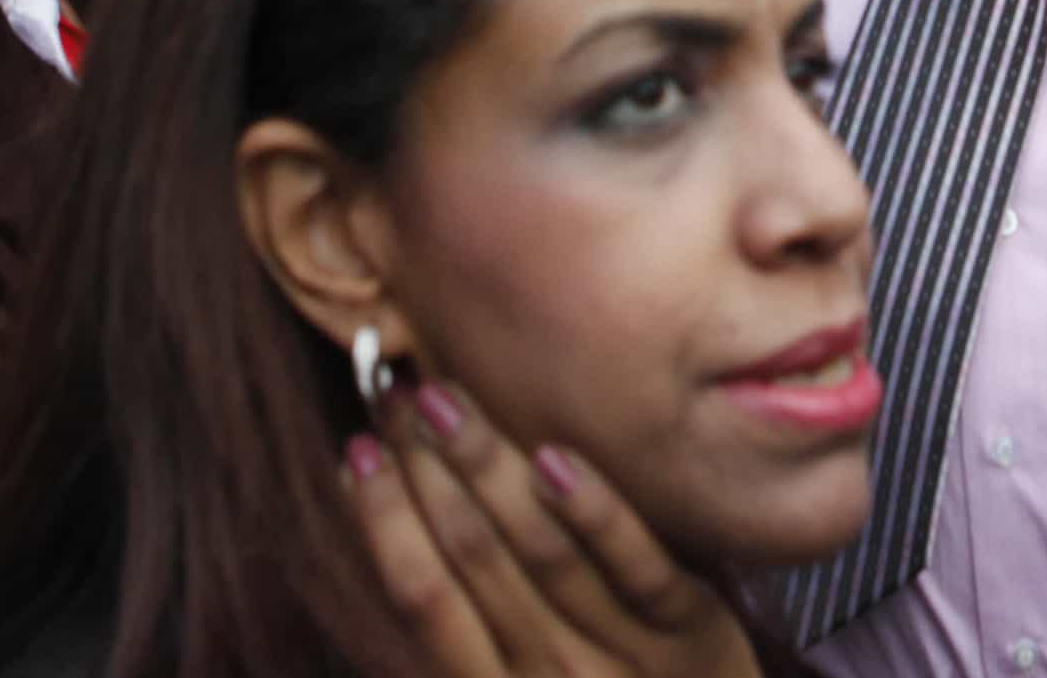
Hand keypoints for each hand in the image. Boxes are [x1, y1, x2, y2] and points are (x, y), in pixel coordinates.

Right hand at [347, 378, 758, 677]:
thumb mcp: (521, 674)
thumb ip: (471, 616)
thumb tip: (394, 511)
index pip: (425, 601)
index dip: (385, 524)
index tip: (356, 450)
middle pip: (475, 562)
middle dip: (428, 470)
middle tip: (398, 396)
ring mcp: (622, 657)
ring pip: (544, 553)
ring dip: (489, 468)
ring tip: (448, 399)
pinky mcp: (690, 629)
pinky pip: (637, 566)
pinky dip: (592, 513)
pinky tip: (554, 457)